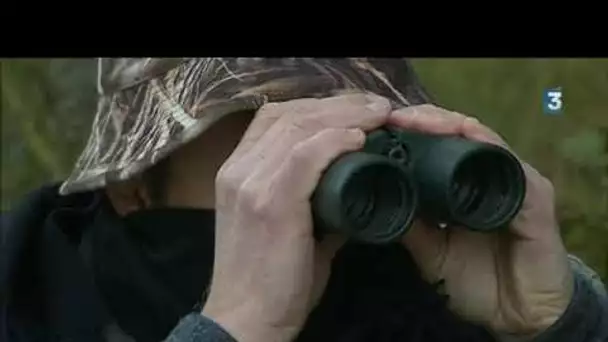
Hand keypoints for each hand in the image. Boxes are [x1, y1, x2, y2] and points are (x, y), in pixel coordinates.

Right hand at [202, 94, 391, 341]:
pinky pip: (305, 157)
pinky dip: (334, 143)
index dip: (317, 107)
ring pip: (299, 127)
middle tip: (376, 108)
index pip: (274, 118)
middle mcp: (238, 170)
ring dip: (344, 116)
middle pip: (289, 114)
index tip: (355, 111)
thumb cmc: (268, 282)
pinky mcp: (270, 203)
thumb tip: (353, 187)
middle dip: (338, 105)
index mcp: (237, 172)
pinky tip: (359, 140)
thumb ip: (314, 202)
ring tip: (379, 116)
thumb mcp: (285, 230)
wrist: (245, 321)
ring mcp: (251, 184)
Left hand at [390, 105, 574, 336]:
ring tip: (417, 120)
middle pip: (459, 133)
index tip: (381, 127)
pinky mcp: (536, 199)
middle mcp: (492, 176)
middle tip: (392, 117)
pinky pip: (511, 165)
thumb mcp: (432, 250)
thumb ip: (412, 224)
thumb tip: (379, 199)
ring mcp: (516, 184)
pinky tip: (464, 134)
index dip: (412, 132)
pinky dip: (486, 146)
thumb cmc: (478, 280)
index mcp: (468, 184)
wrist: (517, 317)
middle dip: (425, 120)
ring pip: (482, 139)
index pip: (441, 145)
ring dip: (449, 125)